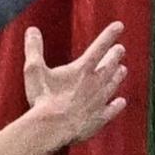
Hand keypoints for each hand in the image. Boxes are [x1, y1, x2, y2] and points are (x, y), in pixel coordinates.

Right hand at [20, 22, 130, 147]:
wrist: (52, 128)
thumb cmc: (43, 99)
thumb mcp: (34, 70)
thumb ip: (34, 49)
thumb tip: (32, 30)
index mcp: (81, 69)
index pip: (99, 47)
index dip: (109, 35)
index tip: (119, 26)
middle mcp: (94, 83)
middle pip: (109, 66)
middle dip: (115, 56)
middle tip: (121, 49)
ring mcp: (98, 101)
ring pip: (112, 85)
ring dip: (118, 76)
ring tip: (123, 69)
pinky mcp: (98, 119)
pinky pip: (111, 110)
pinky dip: (117, 105)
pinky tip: (121, 102)